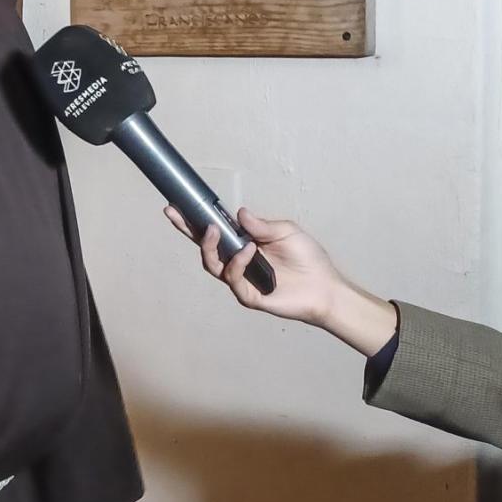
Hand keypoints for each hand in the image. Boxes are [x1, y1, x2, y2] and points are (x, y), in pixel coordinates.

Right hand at [163, 207, 396, 355]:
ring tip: (214, 230)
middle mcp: (237, 261)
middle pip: (204, 248)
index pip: (214, 231)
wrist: (325, 287)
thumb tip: (237, 213)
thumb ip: (261, 225)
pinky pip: (233, 279)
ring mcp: (241, 279)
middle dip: (187, 231)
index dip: (195, 220)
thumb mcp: (286, 231)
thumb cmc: (308, 259)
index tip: (178, 206)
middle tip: (176, 215)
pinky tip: (250, 250)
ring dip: (210, 246)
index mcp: (244, 244)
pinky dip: (238, 262)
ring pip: (212, 264)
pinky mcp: (249, 295)